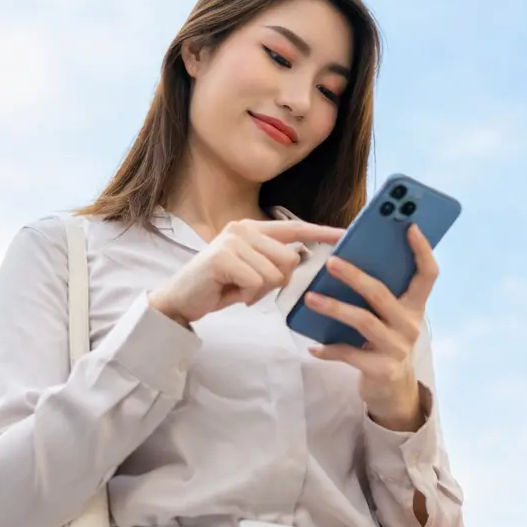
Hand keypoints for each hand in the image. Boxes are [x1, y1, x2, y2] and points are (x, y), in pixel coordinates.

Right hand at [149, 218, 343, 324]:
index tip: (346, 235)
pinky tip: (232, 294)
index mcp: (252, 228)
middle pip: (289, 259)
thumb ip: (274, 262)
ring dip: (260, 292)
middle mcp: (243, 229)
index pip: (294, 227)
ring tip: (239, 290)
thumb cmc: (219, 286)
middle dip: (277, 281)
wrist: (181, 299)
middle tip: (252, 287)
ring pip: (275, 274)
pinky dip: (249, 296)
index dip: (321, 232)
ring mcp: (232, 241)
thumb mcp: (251, 270)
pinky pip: (258, 283)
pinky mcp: (223, 257)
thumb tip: (301, 262)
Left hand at [302, 223, 438, 429]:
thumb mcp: (392, 319)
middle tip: (330, 261)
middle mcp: (410, 325)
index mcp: (415, 307)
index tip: (410, 227)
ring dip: (334, 308)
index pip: (427, 274)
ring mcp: (397, 348)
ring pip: (363, 321)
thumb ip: (381, 295)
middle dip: (354, 276)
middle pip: (381, 294)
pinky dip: (329, 349)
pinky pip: (350, 354)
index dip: (422, 250)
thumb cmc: (386, 343)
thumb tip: (348, 259)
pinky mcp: (381, 369)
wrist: (393, 391)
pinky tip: (313, 346)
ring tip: (311, 298)